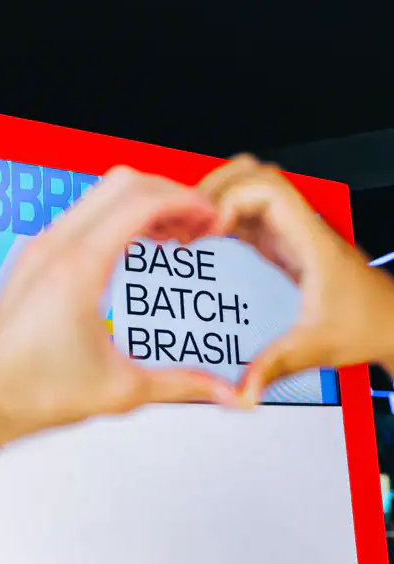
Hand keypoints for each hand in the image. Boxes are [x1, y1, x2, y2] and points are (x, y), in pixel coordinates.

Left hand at [0, 166, 235, 449]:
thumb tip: (224, 391)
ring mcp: (41, 248)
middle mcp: (55, 247)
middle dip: (169, 193)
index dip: (186, 201)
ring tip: (175, 234)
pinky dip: (118, 216)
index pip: (141, 201)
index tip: (212, 215)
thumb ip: (182, 385)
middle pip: (123, 182)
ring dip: (142, 203)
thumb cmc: (29, 391)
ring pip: (101, 194)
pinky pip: (84, 214)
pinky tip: (136, 246)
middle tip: (199, 222)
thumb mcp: (120, 390)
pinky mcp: (36, 258)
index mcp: (77, 269)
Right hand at [199, 155, 393, 403]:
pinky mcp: (287, 246)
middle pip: (255, 173)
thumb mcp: (318, 348)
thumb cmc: (369, 326)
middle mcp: (301, 229)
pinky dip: (225, 219)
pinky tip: (208, 239)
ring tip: (193, 227)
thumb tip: (241, 390)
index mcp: (311, 241)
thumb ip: (276, 367)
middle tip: (190, 221)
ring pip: (252, 188)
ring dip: (218, 199)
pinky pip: (251, 216)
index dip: (232, 198)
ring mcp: (293, 234)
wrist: (392, 325)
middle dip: (215, 188)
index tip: (211, 230)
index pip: (269, 188)